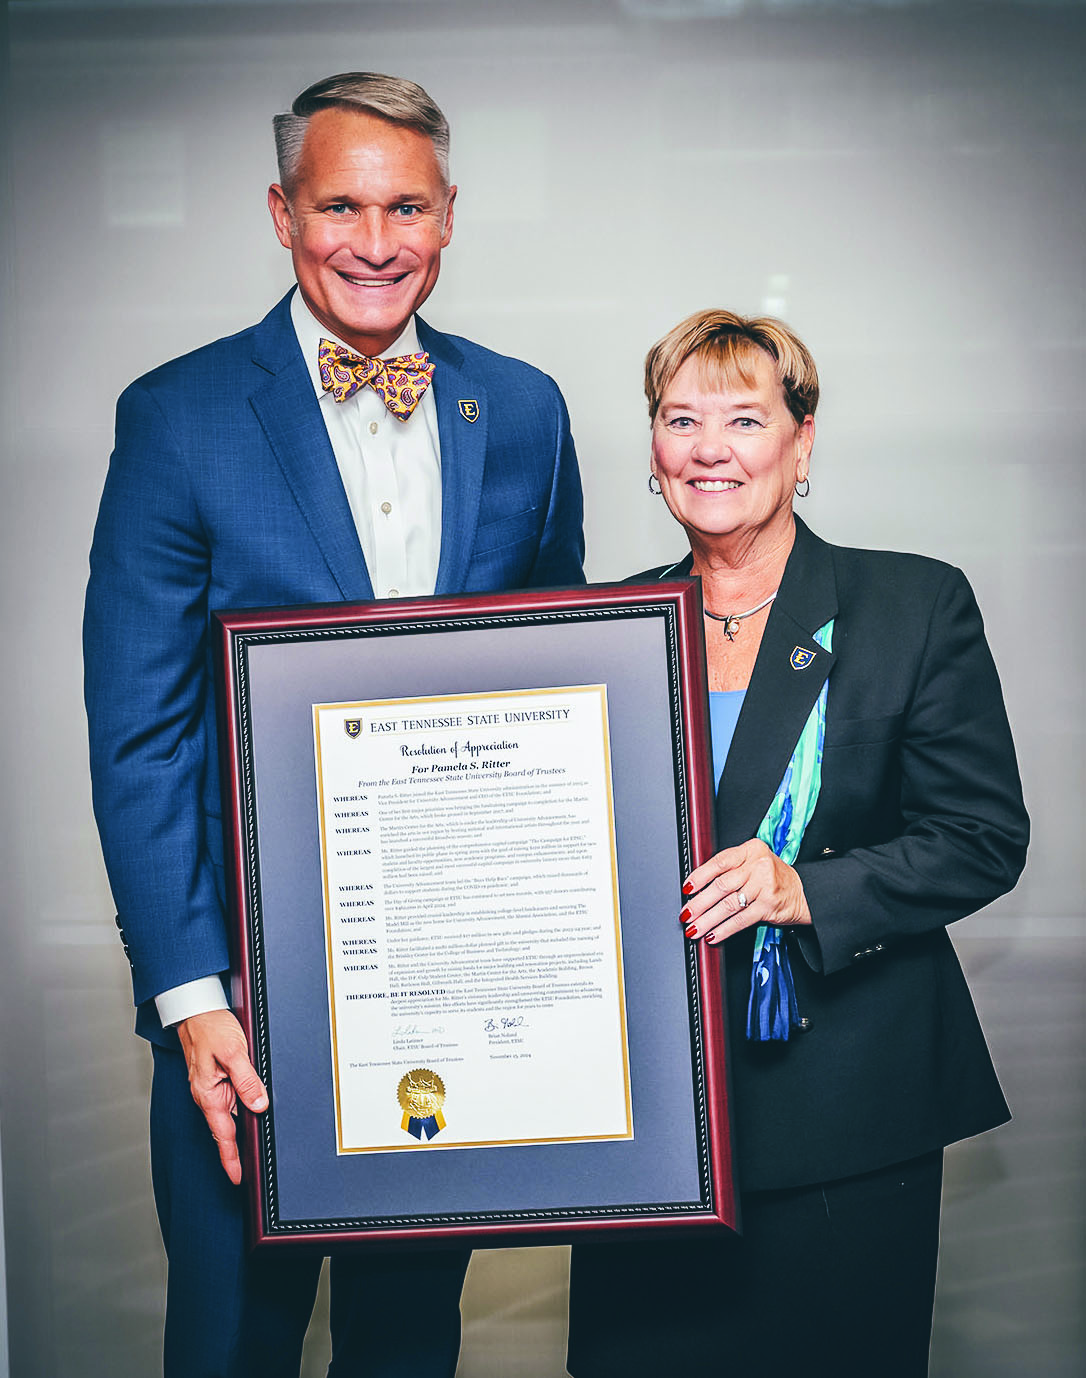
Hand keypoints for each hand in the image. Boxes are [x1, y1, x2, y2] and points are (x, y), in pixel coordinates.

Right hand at [175, 1009, 267, 1184]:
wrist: (196, 1008)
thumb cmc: (210, 1027)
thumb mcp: (234, 1052)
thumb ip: (247, 1080)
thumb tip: (259, 1104)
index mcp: (208, 1093)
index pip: (223, 1134)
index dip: (230, 1157)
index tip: (236, 1178)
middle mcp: (208, 1094)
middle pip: (226, 1128)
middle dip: (235, 1150)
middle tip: (246, 1171)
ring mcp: (211, 1086)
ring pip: (229, 1113)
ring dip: (239, 1128)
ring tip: (252, 1148)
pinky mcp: (216, 1077)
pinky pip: (230, 1098)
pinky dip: (240, 1108)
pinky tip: (251, 1110)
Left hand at [679, 838, 810, 943]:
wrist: (803, 892)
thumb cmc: (773, 877)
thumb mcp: (754, 863)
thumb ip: (731, 868)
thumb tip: (698, 887)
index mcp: (751, 850)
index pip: (719, 862)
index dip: (699, 876)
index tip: (687, 889)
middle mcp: (758, 865)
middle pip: (721, 885)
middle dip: (699, 903)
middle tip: (686, 914)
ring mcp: (764, 885)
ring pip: (728, 904)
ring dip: (708, 919)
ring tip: (695, 928)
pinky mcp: (769, 905)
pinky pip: (741, 919)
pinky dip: (724, 929)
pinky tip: (713, 935)